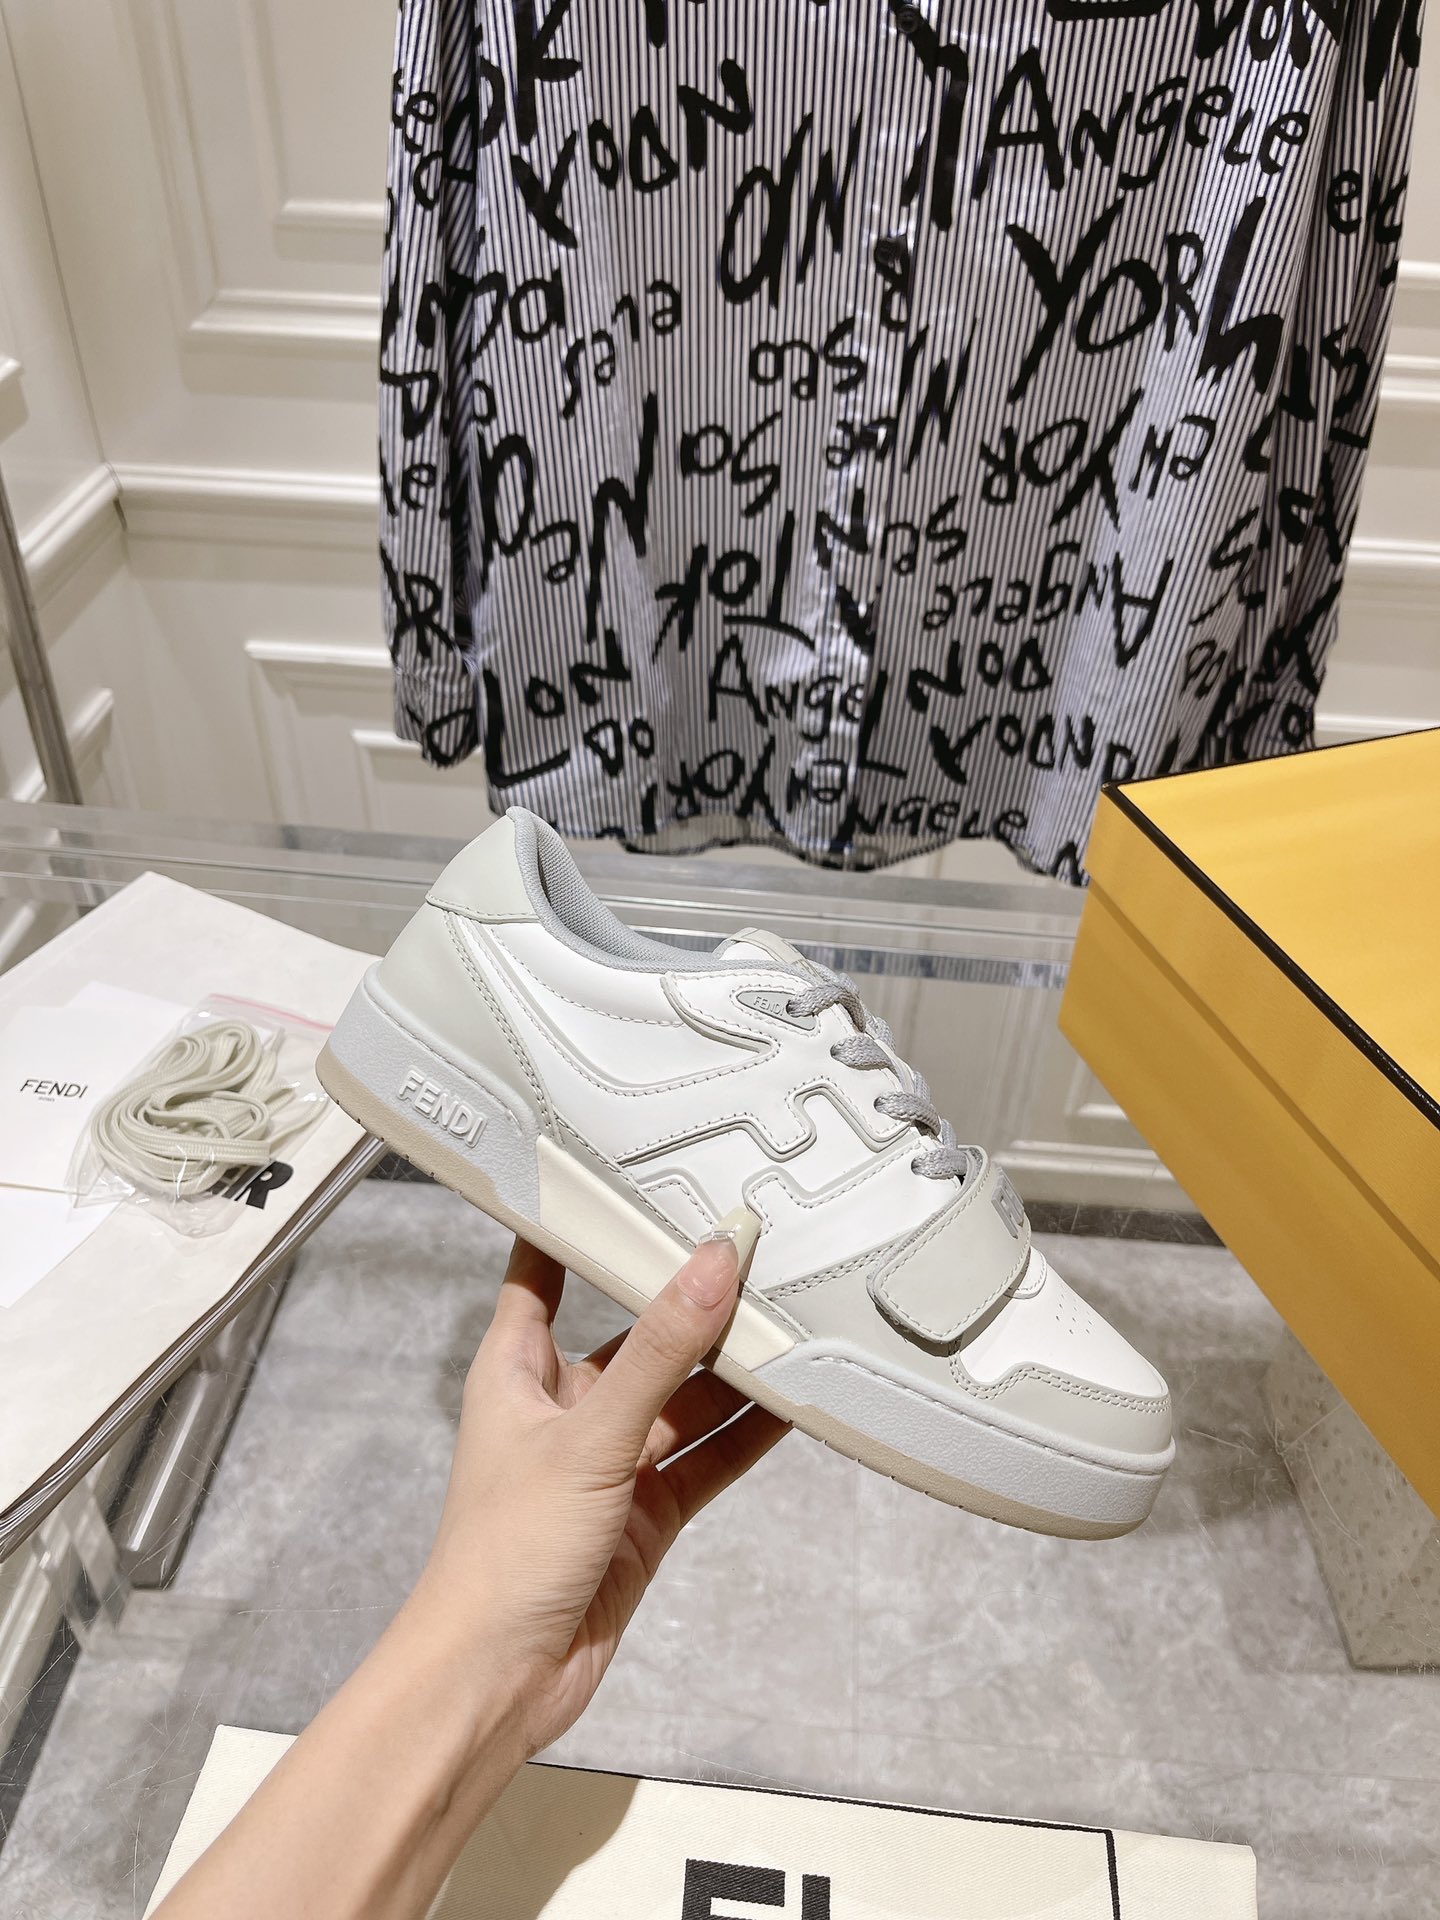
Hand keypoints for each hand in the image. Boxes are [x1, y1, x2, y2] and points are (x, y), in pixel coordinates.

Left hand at [410, 1215, 788, 1755]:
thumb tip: (712, 1266)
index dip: (578, 1224)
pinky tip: (794, 1403)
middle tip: (753, 1248)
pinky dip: (747, 1432)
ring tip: (794, 1317)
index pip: (543, 1271)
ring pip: (682, 1396)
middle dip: (690, 1300)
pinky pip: (706, 1456)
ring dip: (731, 1368)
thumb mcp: (588, 1437)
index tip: (624, 1175)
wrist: (499, 1681)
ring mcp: (607, 1461)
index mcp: (516, 1370)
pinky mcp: (644, 1511)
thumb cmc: (500, 1556)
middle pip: (636, 1332)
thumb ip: (659, 1353)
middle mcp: (562, 1406)